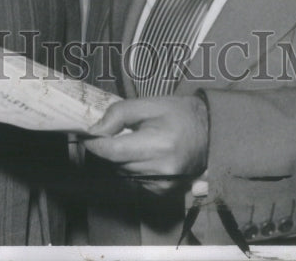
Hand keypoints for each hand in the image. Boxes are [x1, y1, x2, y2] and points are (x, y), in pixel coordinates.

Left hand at [84, 96, 208, 194]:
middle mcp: (161, 170)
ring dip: (120, 158)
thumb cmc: (179, 114)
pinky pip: (135, 179)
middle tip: (110, 131)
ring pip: (123, 172)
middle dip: (108, 148)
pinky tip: (144, 153)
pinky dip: (133, 167)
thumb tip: (94, 129)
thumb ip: (119, 114)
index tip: (86, 134)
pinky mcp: (163, 192)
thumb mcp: (149, 104)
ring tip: (134, 140)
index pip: (113, 151)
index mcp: (159, 145)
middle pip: (116, 163)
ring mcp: (163, 184)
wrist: (210, 132)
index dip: (95, 144)